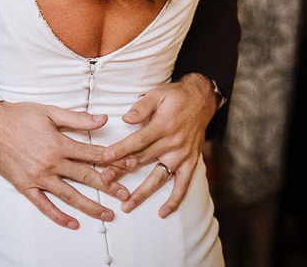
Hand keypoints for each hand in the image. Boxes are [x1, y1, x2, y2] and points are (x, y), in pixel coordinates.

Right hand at [0, 100, 125, 228]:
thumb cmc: (18, 116)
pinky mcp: (26, 186)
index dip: (113, 160)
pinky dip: (59, 216)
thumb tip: (103, 119)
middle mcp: (50, 163)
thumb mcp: (49, 112)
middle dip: (109, 186)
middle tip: (126, 194)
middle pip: (86, 177)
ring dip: (91, 206)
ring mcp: (38, 177)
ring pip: (70, 195)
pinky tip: (74, 223)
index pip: (92, 154)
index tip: (128, 165)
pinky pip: (44, 206)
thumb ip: (77, 118)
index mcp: (58, 143)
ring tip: (108, 214)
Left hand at [98, 74, 216, 217]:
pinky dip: (175, 200)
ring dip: (143, 193)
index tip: (103, 158)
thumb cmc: (176, 97)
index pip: (137, 141)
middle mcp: (173, 143)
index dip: (119, 150)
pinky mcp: (190, 162)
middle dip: (122, 172)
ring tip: (127, 205)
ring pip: (159, 177)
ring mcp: (182, 155)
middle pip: (143, 160)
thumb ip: (141, 107)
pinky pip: (183, 184)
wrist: (202, 100)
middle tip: (104, 182)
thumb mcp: (157, 94)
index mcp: (163, 126)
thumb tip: (125, 119)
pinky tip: (163, 212)